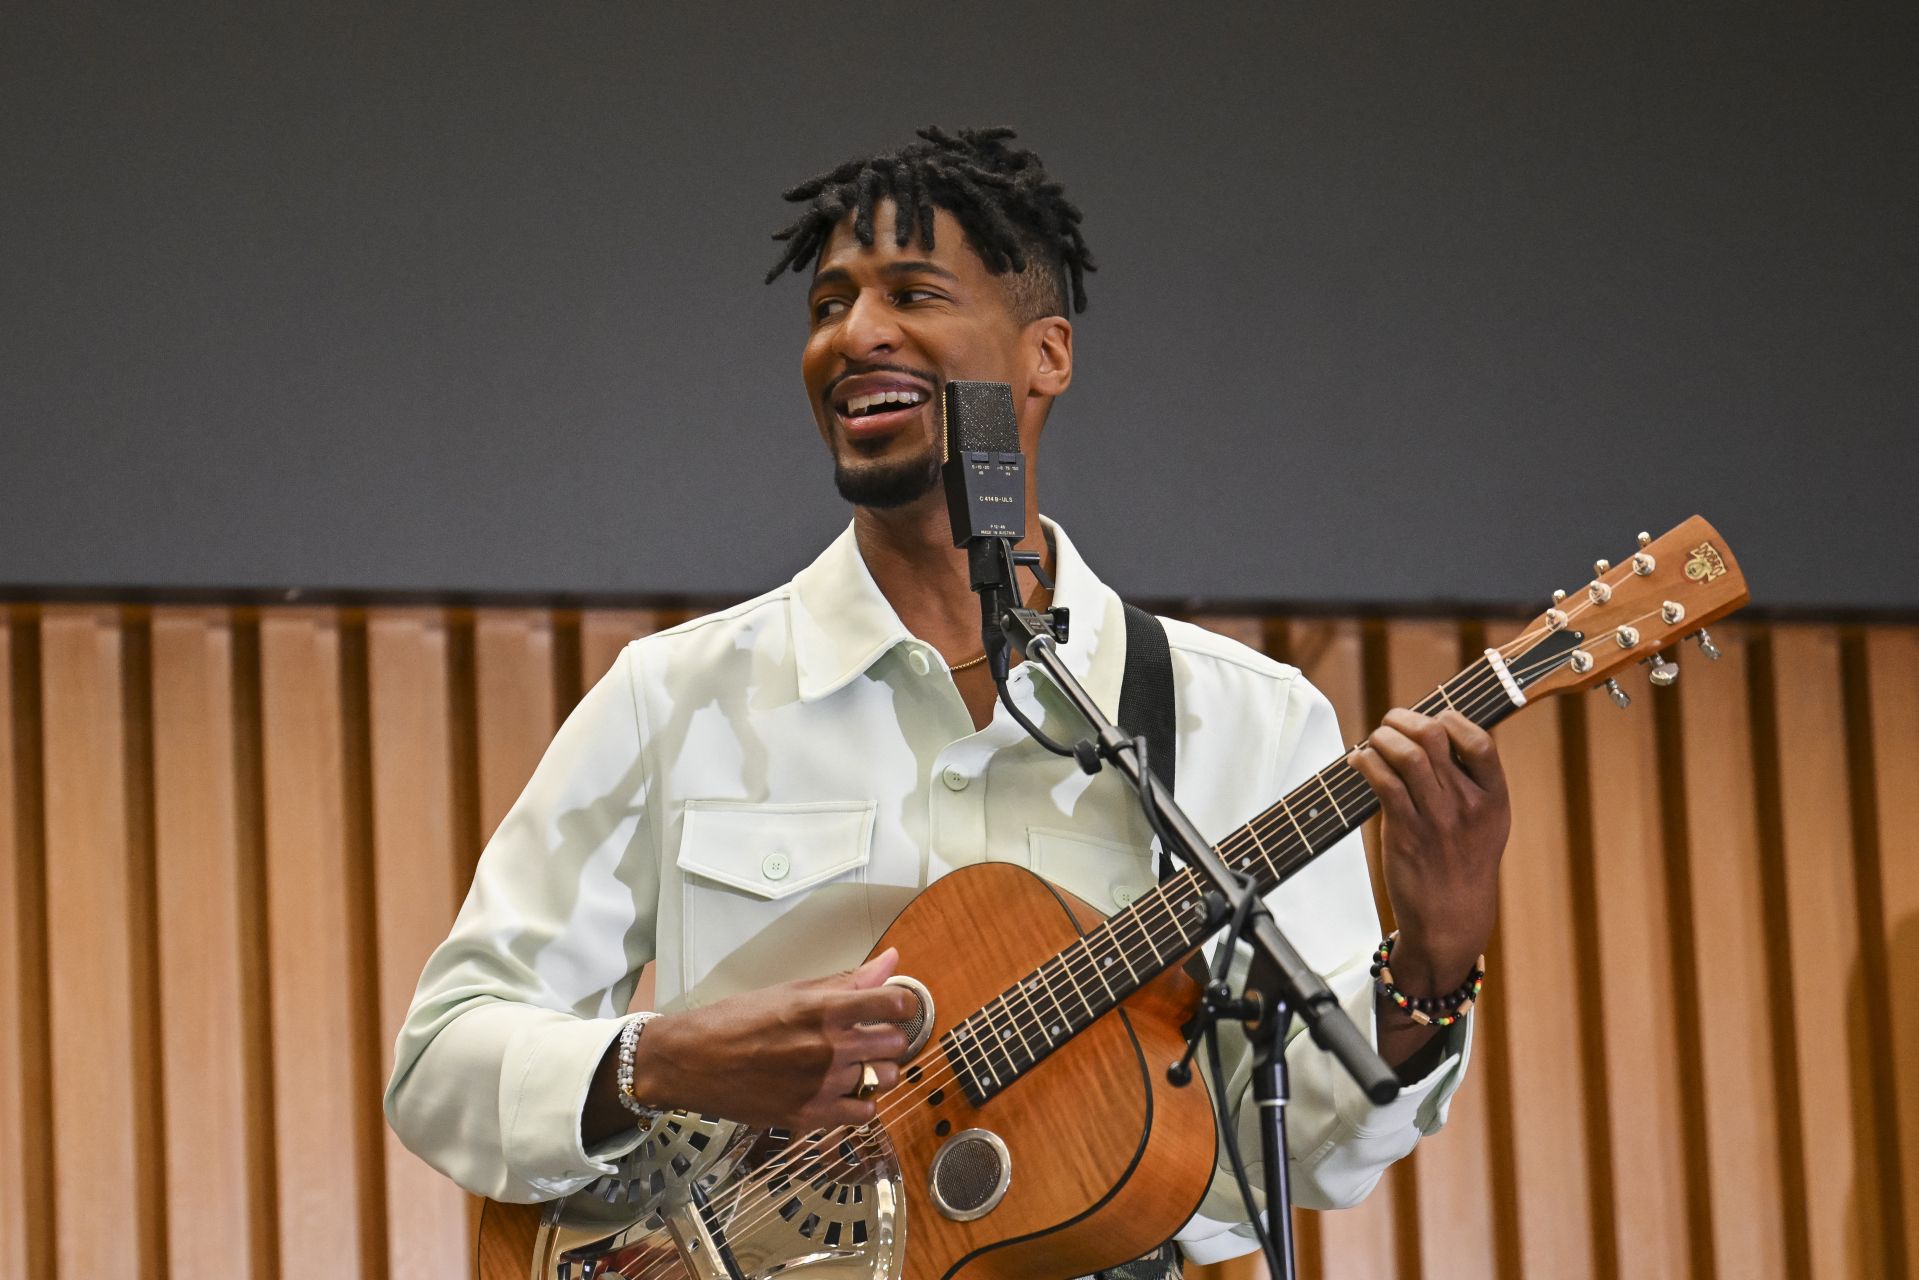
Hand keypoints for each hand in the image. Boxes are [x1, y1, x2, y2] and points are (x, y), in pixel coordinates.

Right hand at [628, 948, 915, 1130]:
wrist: (691, 1061)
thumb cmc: (736, 1020)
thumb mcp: (791, 990)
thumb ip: (846, 981)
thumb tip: (890, 961)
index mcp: (822, 1010)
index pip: (893, 1004)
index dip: (903, 1004)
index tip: (897, 1006)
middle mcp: (827, 1049)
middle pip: (894, 1044)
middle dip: (889, 1037)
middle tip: (872, 1035)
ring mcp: (820, 1086)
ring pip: (883, 1079)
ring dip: (878, 1070)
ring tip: (859, 1063)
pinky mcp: (809, 1116)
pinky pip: (863, 1114)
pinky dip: (862, 1102)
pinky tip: (847, 1090)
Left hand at [1347, 708, 1509, 995]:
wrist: (1451, 921)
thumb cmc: (1464, 865)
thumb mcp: (1488, 824)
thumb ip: (1472, 783)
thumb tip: (1437, 734)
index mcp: (1495, 798)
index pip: (1479, 740)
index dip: (1450, 719)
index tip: (1432, 719)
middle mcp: (1468, 805)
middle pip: (1434, 737)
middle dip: (1404, 719)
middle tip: (1390, 723)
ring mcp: (1437, 818)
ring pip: (1405, 754)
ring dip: (1381, 737)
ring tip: (1373, 741)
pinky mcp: (1405, 833)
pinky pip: (1383, 782)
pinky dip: (1365, 762)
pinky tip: (1358, 761)